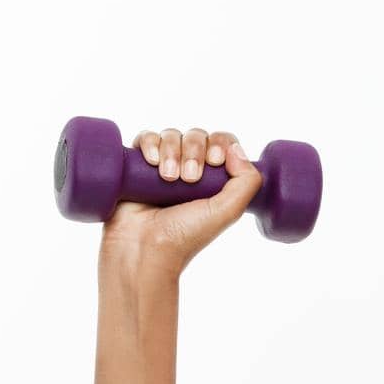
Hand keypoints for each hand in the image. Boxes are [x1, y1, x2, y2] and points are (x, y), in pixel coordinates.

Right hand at [99, 126, 261, 277]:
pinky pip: (145, 138)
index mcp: (214, 180)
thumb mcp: (227, 211)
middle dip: (194, 151)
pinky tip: (151, 162)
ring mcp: (163, 166)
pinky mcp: (137, 166)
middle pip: (197, 136)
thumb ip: (246, 182)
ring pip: (171, 135)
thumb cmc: (186, 235)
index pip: (222, 143)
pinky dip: (149, 143)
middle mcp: (190, 169)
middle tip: (188, 179)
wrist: (144, 248)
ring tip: (169, 178)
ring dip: (172, 151)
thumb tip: (237, 148)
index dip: (220, 144)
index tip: (215, 161)